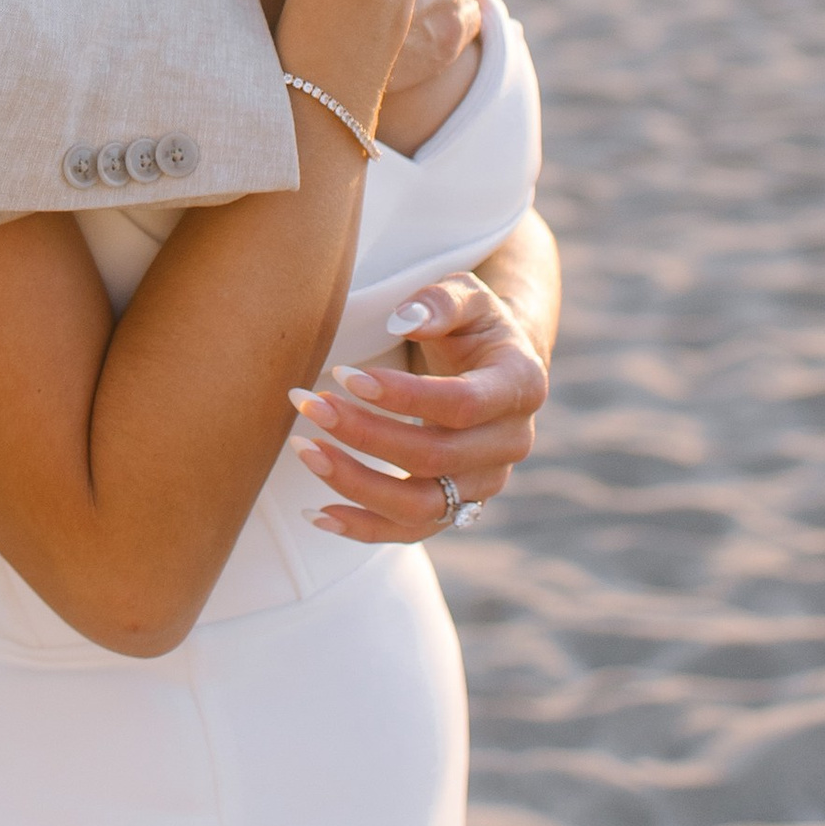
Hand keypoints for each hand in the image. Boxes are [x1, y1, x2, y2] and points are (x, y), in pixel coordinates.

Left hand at [285, 216, 558, 541]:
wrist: (494, 363)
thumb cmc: (472, 323)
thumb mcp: (467, 294)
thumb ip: (440, 300)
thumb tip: (404, 319)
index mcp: (520, 385)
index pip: (461, 403)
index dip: (401, 396)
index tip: (343, 376)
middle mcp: (511, 442)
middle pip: (435, 457)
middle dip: (364, 434)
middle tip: (309, 405)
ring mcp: (486, 482)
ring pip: (421, 505)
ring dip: (356, 483)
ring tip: (304, 450)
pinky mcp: (458, 506)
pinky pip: (411, 531)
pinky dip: (364, 528)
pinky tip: (318, 513)